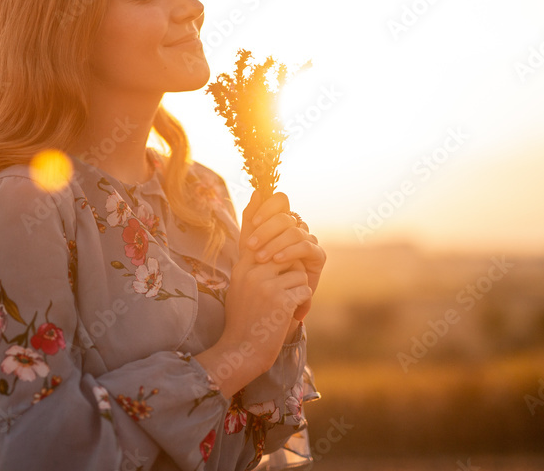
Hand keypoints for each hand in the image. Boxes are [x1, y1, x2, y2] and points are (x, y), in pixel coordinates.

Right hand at [195, 196, 311, 397]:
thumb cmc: (244, 318)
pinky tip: (289, 315)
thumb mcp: (240, 284)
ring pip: (297, 272)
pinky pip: (303, 289)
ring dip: (296, 290)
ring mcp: (265, 284)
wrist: (242, 350)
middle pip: (285, 250)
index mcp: (242, 265)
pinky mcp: (279, 299)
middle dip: (292, 266)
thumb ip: (249, 260)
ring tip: (281, 307)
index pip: (255, 230)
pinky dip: (301, 304)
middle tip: (284, 286)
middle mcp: (251, 270)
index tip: (272, 193)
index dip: (266, 212)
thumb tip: (255, 238)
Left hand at [243, 190, 326, 320]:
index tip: (254, 222)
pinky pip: (306, 247)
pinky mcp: (319, 255)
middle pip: (285, 217)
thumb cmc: (260, 269)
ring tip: (260, 257)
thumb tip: (256, 192)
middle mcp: (298, 226)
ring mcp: (309, 240)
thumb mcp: (250, 245)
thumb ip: (251, 220)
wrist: (272, 297)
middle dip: (265, 230)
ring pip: (294, 232)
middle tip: (250, 245)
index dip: (268, 207)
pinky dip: (289, 252)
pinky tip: (277, 261)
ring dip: (274, 244)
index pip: (280, 200)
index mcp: (282, 220)